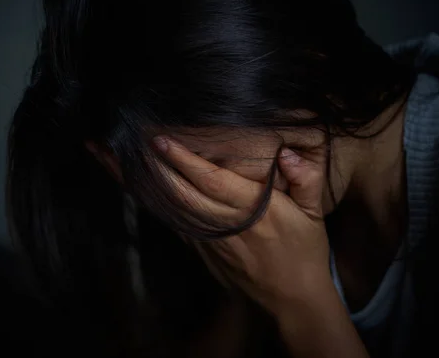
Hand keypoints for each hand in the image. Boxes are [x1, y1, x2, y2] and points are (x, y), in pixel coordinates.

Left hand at [152, 134, 331, 315]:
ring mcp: (213, 239)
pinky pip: (177, 224)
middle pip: (185, 194)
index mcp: (255, 210)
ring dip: (150, 185)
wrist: (292, 297)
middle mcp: (229, 224)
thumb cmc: (305, 250)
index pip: (213, 181)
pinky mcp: (204, 249)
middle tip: (134, 142)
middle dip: (157, 168)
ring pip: (176, 209)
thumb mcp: (315, 215)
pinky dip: (157, 205)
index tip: (163, 140)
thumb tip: (287, 154)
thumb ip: (306, 180)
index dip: (185, 160)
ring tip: (124, 161)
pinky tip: (138, 187)